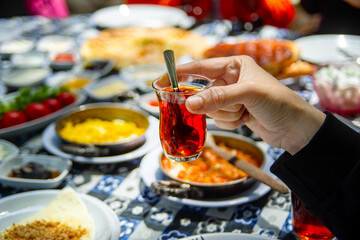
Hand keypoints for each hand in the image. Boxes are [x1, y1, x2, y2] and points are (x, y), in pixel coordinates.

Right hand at [178, 56, 325, 154]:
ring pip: (210, 108)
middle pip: (203, 92)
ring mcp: (231, 97)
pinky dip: (230, 122)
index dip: (179, 74)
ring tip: (245, 112)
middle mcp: (231, 79)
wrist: (296, 129)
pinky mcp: (233, 112)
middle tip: (226, 108)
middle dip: (213, 103)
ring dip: (226, 114)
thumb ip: (218, 97)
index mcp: (234, 65)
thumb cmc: (278, 103)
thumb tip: (189, 103)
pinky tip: (245, 119)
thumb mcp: (248, 95)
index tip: (160, 81)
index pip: (200, 68)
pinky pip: (218, 119)